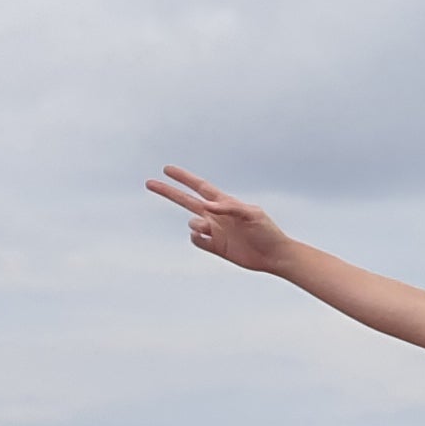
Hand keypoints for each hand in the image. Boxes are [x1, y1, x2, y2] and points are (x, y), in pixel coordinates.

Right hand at [149, 167, 294, 273]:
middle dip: (168, 192)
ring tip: (210, 228)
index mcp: (225, 204)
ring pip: (192, 223)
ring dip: (196, 225)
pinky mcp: (216, 247)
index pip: (200, 187)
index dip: (184, 178)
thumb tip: (207, 206)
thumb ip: (230, 207)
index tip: (167, 169)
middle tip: (149, 183)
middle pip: (186, 201)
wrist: (275, 256)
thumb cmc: (267, 232)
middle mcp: (217, 216)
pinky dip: (197, 238)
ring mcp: (215, 231)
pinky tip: (207, 238)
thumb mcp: (252, 215)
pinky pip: (196, 240)